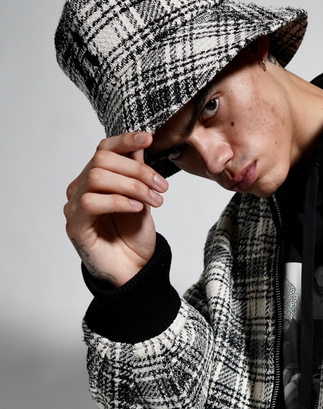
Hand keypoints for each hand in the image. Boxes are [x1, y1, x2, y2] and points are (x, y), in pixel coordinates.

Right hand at [64, 132, 167, 286]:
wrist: (133, 270)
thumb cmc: (134, 236)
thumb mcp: (143, 199)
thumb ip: (138, 174)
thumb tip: (141, 144)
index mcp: (95, 179)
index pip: (103, 150)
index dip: (124, 141)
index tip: (148, 138)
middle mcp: (80, 188)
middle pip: (101, 161)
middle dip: (137, 170)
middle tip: (161, 186)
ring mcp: (74, 206)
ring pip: (97, 178)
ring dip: (132, 186)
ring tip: (155, 201)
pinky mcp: (74, 225)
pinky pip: (91, 202)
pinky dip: (118, 201)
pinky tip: (137, 208)